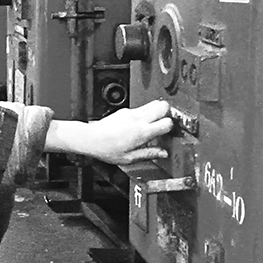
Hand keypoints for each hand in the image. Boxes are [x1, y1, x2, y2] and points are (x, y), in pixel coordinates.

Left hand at [46, 100, 173, 164]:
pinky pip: (141, 108)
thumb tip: (163, 154)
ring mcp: (131, 113)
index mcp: (142, 132)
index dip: (172, 127)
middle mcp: (138, 119)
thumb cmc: (107, 149)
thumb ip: (148, 154)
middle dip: (168, 113)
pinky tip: (140, 124)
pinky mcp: (125, 110)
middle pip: (163, 106)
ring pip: (153, 103)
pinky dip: (145, 113)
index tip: (171, 133)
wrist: (90, 138)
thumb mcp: (130, 158)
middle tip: (166, 123)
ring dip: (158, 111)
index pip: (167, 123)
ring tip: (155, 122)